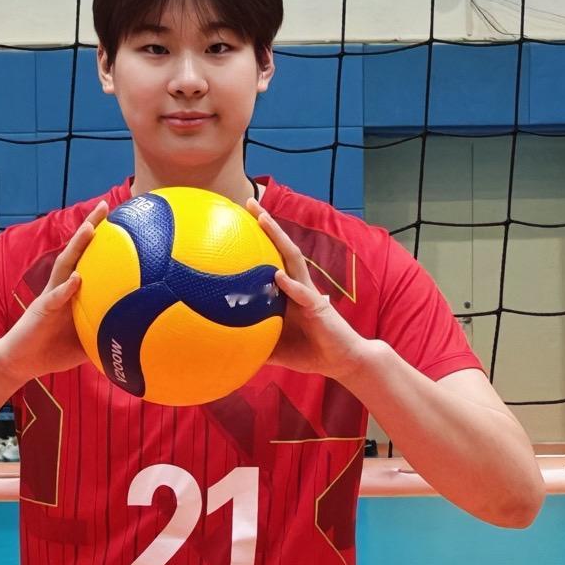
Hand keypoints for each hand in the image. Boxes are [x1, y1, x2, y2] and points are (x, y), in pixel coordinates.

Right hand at [0, 199, 108, 382]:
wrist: (19, 362)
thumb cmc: (52, 352)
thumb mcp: (87, 344)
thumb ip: (108, 336)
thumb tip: (138, 338)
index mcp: (73, 291)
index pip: (90, 259)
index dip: (102, 241)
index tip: (122, 221)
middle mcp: (62, 286)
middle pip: (77, 251)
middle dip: (90, 227)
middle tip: (105, 206)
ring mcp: (50, 296)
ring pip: (64, 265)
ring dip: (77, 246)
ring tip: (91, 228)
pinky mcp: (40, 310)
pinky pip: (55, 298)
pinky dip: (66, 288)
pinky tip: (77, 279)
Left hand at [245, 199, 367, 380]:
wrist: (342, 361)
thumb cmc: (309, 351)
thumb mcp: (274, 347)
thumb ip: (252, 341)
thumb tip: (222, 347)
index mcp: (287, 291)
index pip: (270, 258)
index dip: (257, 239)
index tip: (236, 221)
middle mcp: (297, 285)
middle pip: (281, 248)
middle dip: (267, 224)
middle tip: (249, 203)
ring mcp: (308, 293)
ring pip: (292, 260)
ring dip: (278, 238)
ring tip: (263, 220)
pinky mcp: (318, 308)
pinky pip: (302, 294)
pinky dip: (290, 285)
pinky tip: (277, 276)